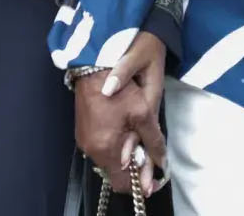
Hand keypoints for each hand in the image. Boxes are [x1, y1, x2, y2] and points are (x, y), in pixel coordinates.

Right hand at [74, 32, 168, 194]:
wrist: (95, 60)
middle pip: (115, 171)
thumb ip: (152, 140)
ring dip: (125, 153)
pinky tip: (126, 129)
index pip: (122, 182)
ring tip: (140, 137)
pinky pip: (101, 145)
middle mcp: (91, 149)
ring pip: (108, 158)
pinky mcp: (83, 129)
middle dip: (134, 166)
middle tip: (150, 154)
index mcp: (105, 147)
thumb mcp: (144, 110)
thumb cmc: (122, 84)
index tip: (153, 178)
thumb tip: (160, 162)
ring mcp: (85, 139)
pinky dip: (115, 143)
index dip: (140, 182)